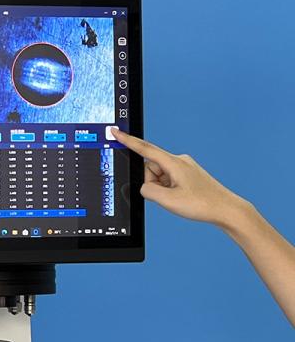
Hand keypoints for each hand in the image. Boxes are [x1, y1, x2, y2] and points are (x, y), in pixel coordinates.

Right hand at [110, 127, 248, 226]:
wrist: (226, 209)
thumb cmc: (202, 203)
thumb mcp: (168, 200)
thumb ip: (148, 191)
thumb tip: (144, 186)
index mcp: (174, 162)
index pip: (145, 149)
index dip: (128, 141)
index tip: (116, 132)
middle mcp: (179, 161)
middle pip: (151, 168)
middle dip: (152, 183)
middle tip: (168, 196)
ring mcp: (184, 167)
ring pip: (158, 176)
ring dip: (161, 188)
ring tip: (177, 198)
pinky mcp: (187, 174)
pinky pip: (168, 180)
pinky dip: (168, 190)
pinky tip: (181, 198)